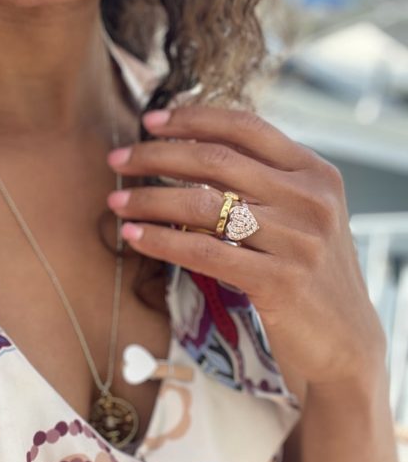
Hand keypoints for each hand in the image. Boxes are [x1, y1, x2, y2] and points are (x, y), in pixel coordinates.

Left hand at [106, 106, 386, 386]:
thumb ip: (264, 183)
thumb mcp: (302, 215)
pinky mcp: (280, 281)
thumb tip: (192, 152)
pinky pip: (204, 252)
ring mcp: (298, 240)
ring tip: (116, 200)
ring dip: (149, 200)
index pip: (246, 127)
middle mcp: (310, 200)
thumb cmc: (309, 272)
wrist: (345, 341)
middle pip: (217, 160)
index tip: (150, 121)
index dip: (193, 119)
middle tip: (117, 158)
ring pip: (204, 206)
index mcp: (315, 173)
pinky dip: (161, 241)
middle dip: (157, 155)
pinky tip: (133, 236)